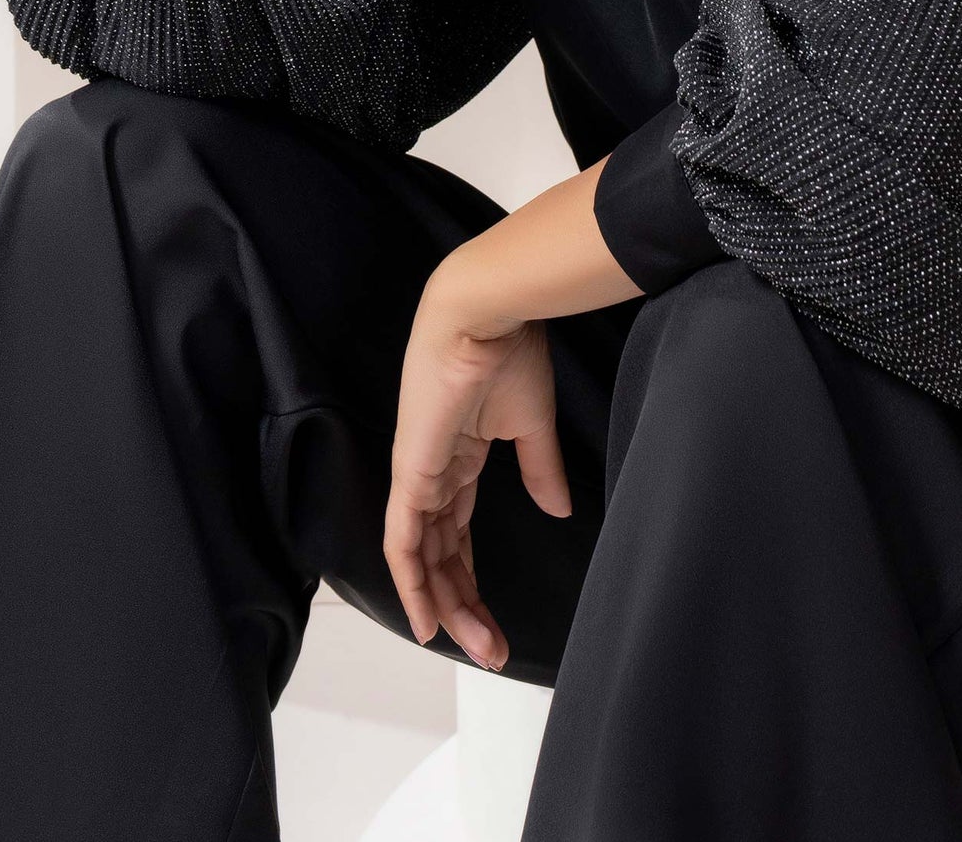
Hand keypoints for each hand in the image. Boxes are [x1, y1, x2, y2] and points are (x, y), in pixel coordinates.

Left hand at [384, 279, 572, 672]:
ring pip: (423, 557)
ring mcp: (419, 473)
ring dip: (446, 605)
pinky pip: (404, 540)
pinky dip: (412, 583)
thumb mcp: (531, 421)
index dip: (470, 579)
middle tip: (490, 649)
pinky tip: (426, 621)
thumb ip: (540, 469)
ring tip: (475, 646)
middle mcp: (433, 471)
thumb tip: (557, 509)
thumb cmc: (511, 351)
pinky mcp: (411, 471)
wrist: (487, 312)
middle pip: (440, 554)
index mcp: (459, 454)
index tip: (495, 622)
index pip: (457, 532)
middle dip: (463, 605)